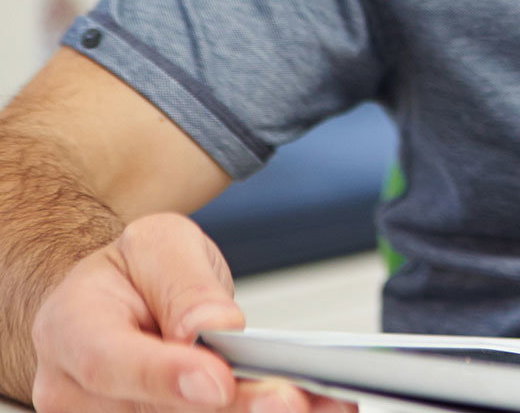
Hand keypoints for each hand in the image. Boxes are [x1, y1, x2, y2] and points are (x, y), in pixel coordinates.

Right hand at [28, 212, 353, 412]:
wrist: (115, 302)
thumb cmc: (133, 275)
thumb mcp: (159, 246)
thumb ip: (183, 284)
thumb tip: (212, 326)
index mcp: (70, 328)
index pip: (108, 362)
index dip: (163, 377)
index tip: (218, 382)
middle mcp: (75, 390)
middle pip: (153, 412)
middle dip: (232, 408)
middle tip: (291, 399)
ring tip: (324, 404)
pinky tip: (313, 408)